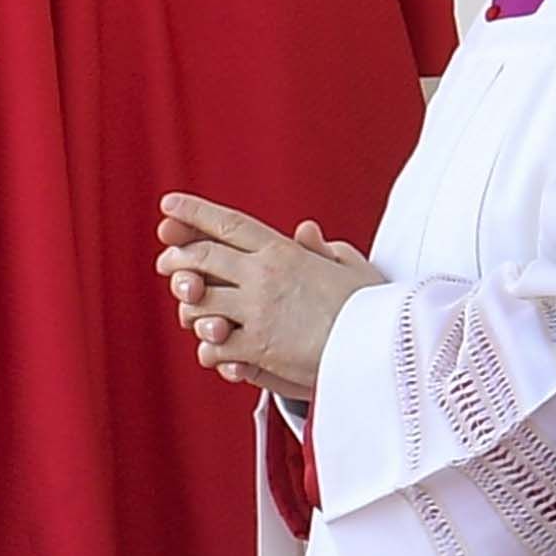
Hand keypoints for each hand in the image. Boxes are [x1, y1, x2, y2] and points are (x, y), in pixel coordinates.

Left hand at [151, 193, 372, 403]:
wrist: (387, 347)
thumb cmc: (373, 308)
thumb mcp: (352, 268)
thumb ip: (324, 249)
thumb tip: (305, 229)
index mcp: (284, 252)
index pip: (228, 225)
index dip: (193, 213)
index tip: (167, 206)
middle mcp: (263, 277)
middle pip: (200, 258)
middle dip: (177, 259)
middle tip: (168, 263)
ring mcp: (257, 312)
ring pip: (197, 303)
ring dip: (189, 308)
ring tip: (194, 312)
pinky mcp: (257, 348)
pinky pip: (213, 347)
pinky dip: (209, 348)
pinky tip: (217, 349)